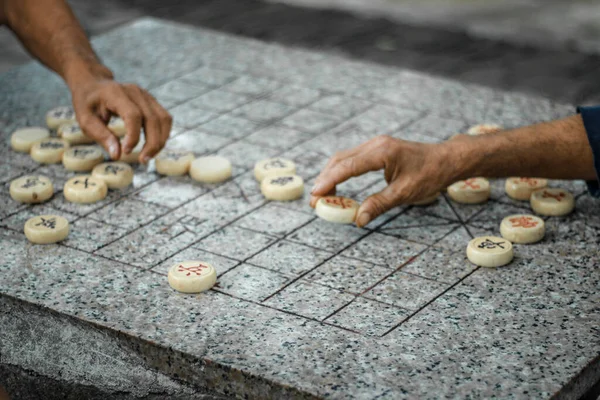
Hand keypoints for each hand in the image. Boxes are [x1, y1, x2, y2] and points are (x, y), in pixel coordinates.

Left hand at [70, 78, 171, 161]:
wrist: (94, 83)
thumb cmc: (87, 102)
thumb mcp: (86, 120)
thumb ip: (102, 136)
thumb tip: (117, 155)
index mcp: (116, 93)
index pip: (133, 115)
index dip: (133, 136)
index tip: (126, 152)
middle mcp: (135, 92)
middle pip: (152, 119)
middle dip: (151, 143)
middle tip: (143, 160)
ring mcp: (146, 95)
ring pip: (163, 119)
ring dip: (160, 140)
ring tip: (149, 155)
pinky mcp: (152, 101)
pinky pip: (165, 119)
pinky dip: (163, 134)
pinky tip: (154, 145)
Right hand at [310, 135, 457, 226]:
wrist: (446, 159)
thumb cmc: (430, 174)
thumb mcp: (405, 193)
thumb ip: (379, 204)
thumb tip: (358, 219)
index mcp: (382, 152)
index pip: (348, 167)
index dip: (329, 181)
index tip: (316, 195)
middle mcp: (376, 144)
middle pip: (340, 160)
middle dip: (325, 180)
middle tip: (314, 201)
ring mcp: (375, 145)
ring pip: (343, 158)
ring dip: (331, 176)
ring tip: (323, 196)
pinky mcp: (377, 149)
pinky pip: (352, 159)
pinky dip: (340, 172)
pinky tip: (337, 186)